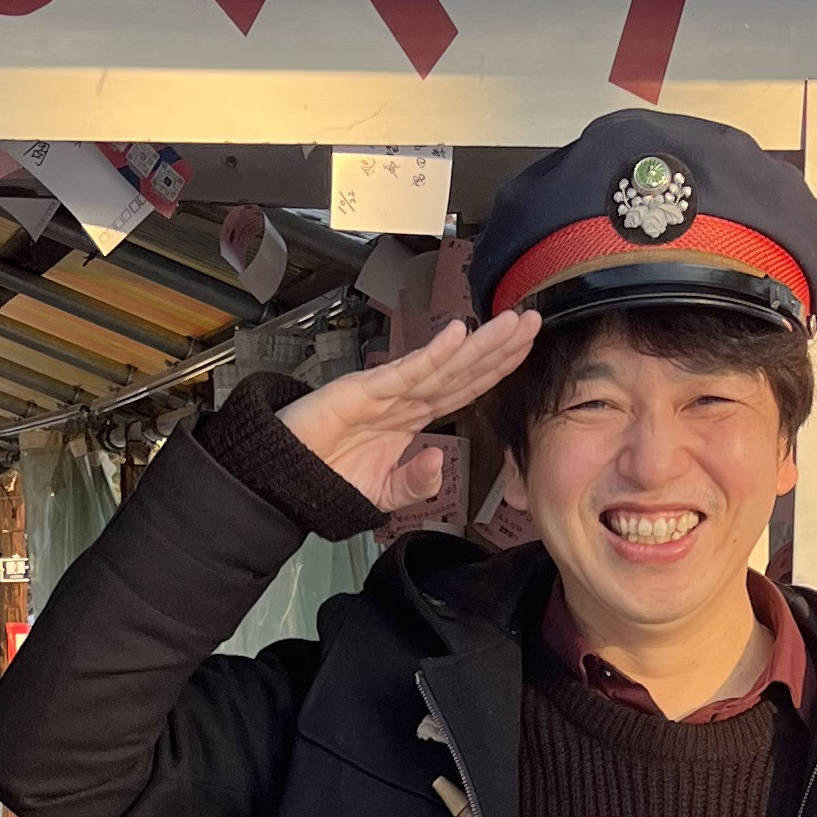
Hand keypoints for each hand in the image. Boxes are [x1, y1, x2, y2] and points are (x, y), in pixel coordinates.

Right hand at [278, 310, 541, 513]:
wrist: (282, 480)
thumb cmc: (326, 479)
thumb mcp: (383, 495)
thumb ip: (416, 484)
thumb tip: (441, 463)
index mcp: (411, 417)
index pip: (464, 388)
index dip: (496, 369)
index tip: (526, 349)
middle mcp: (405, 398)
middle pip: (462, 370)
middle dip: (500, 347)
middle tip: (534, 321)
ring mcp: (386, 391)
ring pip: (443, 365)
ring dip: (479, 344)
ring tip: (512, 322)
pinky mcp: (363, 390)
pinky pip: (405, 371)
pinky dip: (433, 353)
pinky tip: (459, 334)